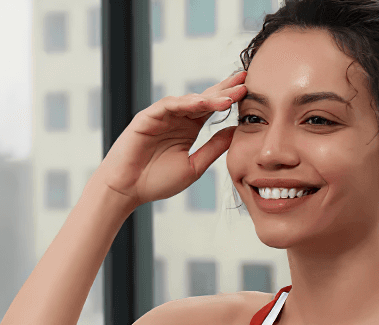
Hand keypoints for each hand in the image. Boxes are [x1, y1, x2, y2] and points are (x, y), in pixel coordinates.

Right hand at [96, 71, 247, 206]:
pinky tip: (203, 103)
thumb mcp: (193, 166)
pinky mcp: (147, 117)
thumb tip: (236, 132)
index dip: (230, 100)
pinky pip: (169, 105)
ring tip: (229, 97)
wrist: (127, 190)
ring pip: (189, 100)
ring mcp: (162, 116)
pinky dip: (186, 103)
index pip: (212, 109)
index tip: (251, 93)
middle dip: (224, 89)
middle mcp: (177, 118)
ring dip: (209, 97)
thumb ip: (214, 148)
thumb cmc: (156, 182)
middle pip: (204, 98)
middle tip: (246, 80)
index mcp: (188, 128)